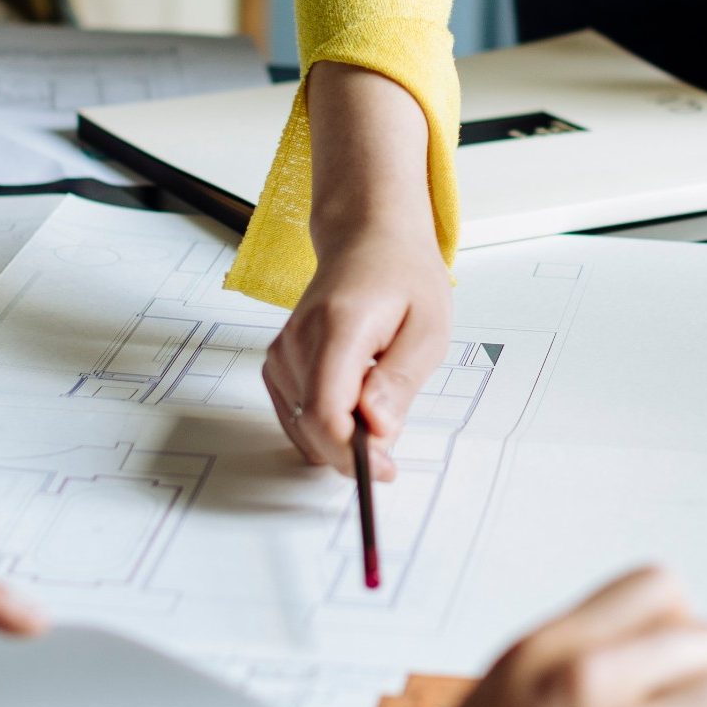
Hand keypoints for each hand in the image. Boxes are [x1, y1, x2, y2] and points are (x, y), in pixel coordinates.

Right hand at [262, 63, 449, 477]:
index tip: (384, 469)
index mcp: (339, 326)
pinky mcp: (277, 362)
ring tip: (376, 398)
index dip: (352, 453)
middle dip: (350, 452)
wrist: (369, 237)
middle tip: (390, 452)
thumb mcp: (429, 327)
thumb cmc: (404, 278)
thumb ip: (400, 379)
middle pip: (311, 425)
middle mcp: (299, 339)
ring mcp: (282, 351)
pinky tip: (353, 402)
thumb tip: (377, 429)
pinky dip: (325, 426)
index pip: (326, 408)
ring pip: (303, 426)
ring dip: (340, 435)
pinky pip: (296, 416)